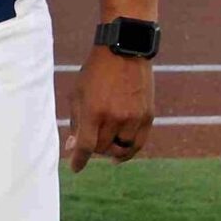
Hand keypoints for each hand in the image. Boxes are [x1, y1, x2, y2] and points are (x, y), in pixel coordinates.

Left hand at [66, 45, 154, 171]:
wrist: (124, 52)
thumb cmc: (95, 73)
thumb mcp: (78, 94)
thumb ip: (76, 122)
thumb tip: (73, 148)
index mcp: (94, 111)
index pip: (86, 145)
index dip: (79, 160)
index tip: (75, 168)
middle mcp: (115, 117)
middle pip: (103, 148)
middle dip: (93, 149)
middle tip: (88, 144)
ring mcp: (134, 118)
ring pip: (121, 150)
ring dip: (110, 151)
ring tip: (104, 147)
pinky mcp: (148, 117)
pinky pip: (138, 144)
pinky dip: (128, 152)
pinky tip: (120, 154)